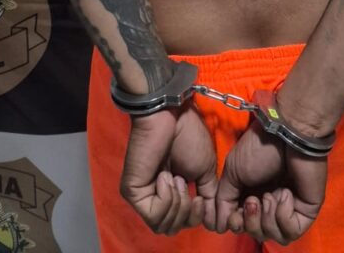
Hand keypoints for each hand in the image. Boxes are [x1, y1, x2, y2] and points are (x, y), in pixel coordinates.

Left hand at [120, 104, 217, 234]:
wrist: (171, 116)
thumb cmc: (188, 136)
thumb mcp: (205, 171)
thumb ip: (208, 197)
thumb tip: (211, 219)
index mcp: (171, 191)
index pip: (182, 222)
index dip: (195, 217)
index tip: (201, 198)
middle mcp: (155, 195)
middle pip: (172, 227)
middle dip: (187, 212)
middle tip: (185, 183)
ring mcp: (142, 194)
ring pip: (163, 225)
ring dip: (178, 203)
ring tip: (176, 176)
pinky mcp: (132, 192)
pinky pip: (153, 214)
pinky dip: (166, 198)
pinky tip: (166, 176)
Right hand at [215, 119, 327, 244]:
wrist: (287, 134)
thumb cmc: (260, 148)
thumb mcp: (232, 171)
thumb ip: (224, 199)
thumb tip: (220, 225)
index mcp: (253, 194)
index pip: (242, 225)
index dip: (235, 224)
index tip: (234, 214)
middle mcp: (270, 204)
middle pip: (257, 234)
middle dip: (251, 222)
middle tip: (253, 200)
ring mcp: (289, 208)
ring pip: (274, 236)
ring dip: (267, 219)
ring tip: (269, 196)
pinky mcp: (306, 211)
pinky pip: (291, 232)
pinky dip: (283, 217)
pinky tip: (285, 194)